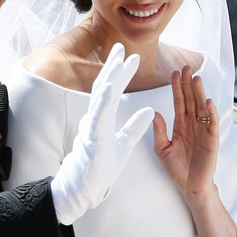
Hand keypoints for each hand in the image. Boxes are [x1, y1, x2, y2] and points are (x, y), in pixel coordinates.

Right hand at [50, 44, 153, 224]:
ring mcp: (92, 127)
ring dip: (110, 77)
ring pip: (101, 98)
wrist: (86, 189)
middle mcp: (95, 119)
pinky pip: (98, 116)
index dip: (121, 74)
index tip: (131, 58)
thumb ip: (135, 127)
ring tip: (118, 60)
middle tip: (121, 47)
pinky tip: (110, 86)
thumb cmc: (101, 168)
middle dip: (113, 67)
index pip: (113, 92)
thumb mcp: (124, 145)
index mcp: (102, 119)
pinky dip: (104, 100)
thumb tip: (151, 111)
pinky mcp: (93, 139)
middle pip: (104, 88)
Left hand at [152, 65, 219, 195]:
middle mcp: (192, 124)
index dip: (177, 87)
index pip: (179, 101)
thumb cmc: (176, 168)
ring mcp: (203, 130)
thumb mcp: (162, 149)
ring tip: (196, 79)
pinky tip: (208, 101)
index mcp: (180, 124)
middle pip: (191, 99)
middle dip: (188, 84)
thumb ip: (159, 131)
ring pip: (201, 107)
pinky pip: (212, 123)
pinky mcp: (212, 139)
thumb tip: (154, 113)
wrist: (190, 185)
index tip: (174, 72)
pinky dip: (211, 112)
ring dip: (199, 93)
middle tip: (186, 67)